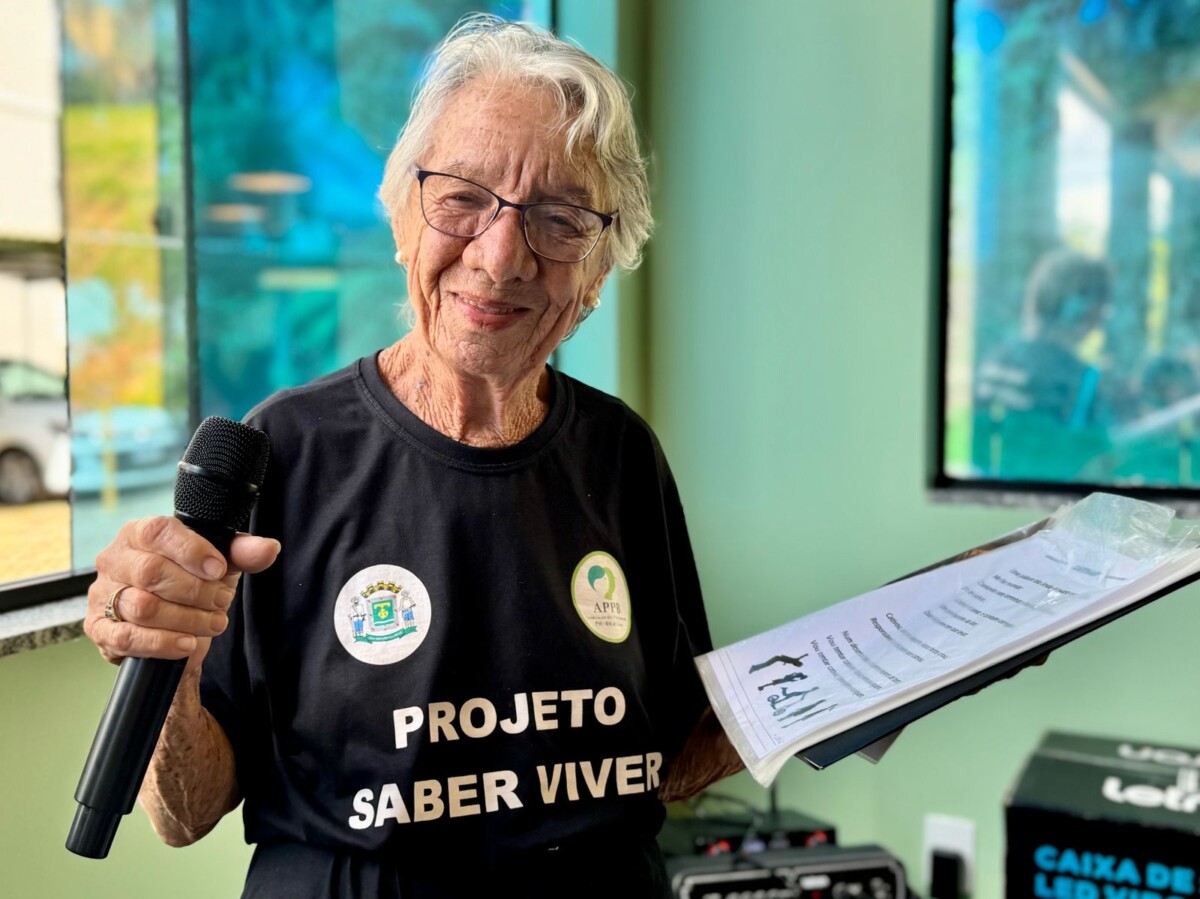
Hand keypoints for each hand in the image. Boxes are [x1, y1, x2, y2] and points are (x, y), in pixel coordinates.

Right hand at [83, 516, 280, 673]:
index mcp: (139, 533)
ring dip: (186, 619)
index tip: (219, 569)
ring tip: (212, 623)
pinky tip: (187, 643)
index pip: (158, 532)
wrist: (175, 627)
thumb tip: (268, 548)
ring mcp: (102, 595)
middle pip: (151, 572)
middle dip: (196, 591)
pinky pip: (127, 638)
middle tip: (221, 601)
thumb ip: (243, 554)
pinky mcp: (99, 629)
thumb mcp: (221, 564)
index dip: (192, 551)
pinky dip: (162, 643)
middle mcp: (115, 559)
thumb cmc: (193, 583)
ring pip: (142, 606)